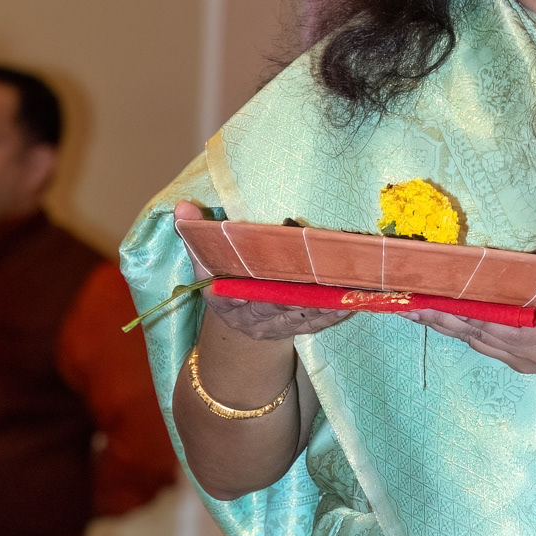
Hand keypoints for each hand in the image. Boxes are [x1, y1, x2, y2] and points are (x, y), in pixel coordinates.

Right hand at [175, 199, 351, 342]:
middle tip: (307, 281)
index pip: (226, 296)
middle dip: (288, 295)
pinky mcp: (301, 328)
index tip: (246, 289)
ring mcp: (277, 325)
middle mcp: (250, 316)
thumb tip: (182, 206)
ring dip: (321, 302)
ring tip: (341, 287)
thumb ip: (196, 235)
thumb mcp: (205, 260)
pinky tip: (353, 301)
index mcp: (223, 298)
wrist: (242, 321)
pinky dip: (336, 312)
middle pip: (269, 305)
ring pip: (299, 314)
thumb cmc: (224, 280)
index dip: (236, 294)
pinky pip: (320, 322)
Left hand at [412, 231, 535, 382]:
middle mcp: (528, 351)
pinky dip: (461, 332)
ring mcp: (522, 359)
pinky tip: (441, 320)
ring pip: (474, 341)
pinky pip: (483, 346)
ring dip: (444, 327)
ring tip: (413, 310)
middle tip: (407, 302)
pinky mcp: (520, 361)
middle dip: (440, 318)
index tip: (437, 296)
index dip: (464, 311)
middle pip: (474, 333)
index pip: (496, 322)